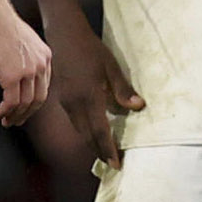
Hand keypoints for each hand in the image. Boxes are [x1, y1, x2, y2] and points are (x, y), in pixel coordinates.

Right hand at [0, 8, 49, 128]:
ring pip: (26, 103)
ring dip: (15, 115)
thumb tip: (17, 69)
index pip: (44, 87)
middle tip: (16, 122)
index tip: (25, 110)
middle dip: (27, 114)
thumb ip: (25, 56)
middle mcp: (41, 65)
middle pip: (39, 98)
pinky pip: (12, 101)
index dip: (34, 102)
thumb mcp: (23, 41)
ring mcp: (28, 71)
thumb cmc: (2, 25)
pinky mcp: (12, 75)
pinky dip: (6, 110)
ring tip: (5, 121)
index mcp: (46, 57)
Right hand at [49, 20, 139, 162]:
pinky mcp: (63, 98)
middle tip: (114, 165)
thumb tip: (138, 107)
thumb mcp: (111, 67)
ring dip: (92, 143)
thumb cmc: (90, 49)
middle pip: (87, 135)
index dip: (107, 149)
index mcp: (88, 97)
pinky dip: (86, 131)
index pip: (99, 130)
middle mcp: (74, 103)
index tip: (116, 164)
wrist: (63, 36)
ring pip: (80, 129)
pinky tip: (95, 134)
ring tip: (106, 154)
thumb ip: (123, 89)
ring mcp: (66, 101)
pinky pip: (75, 121)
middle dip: (100, 151)